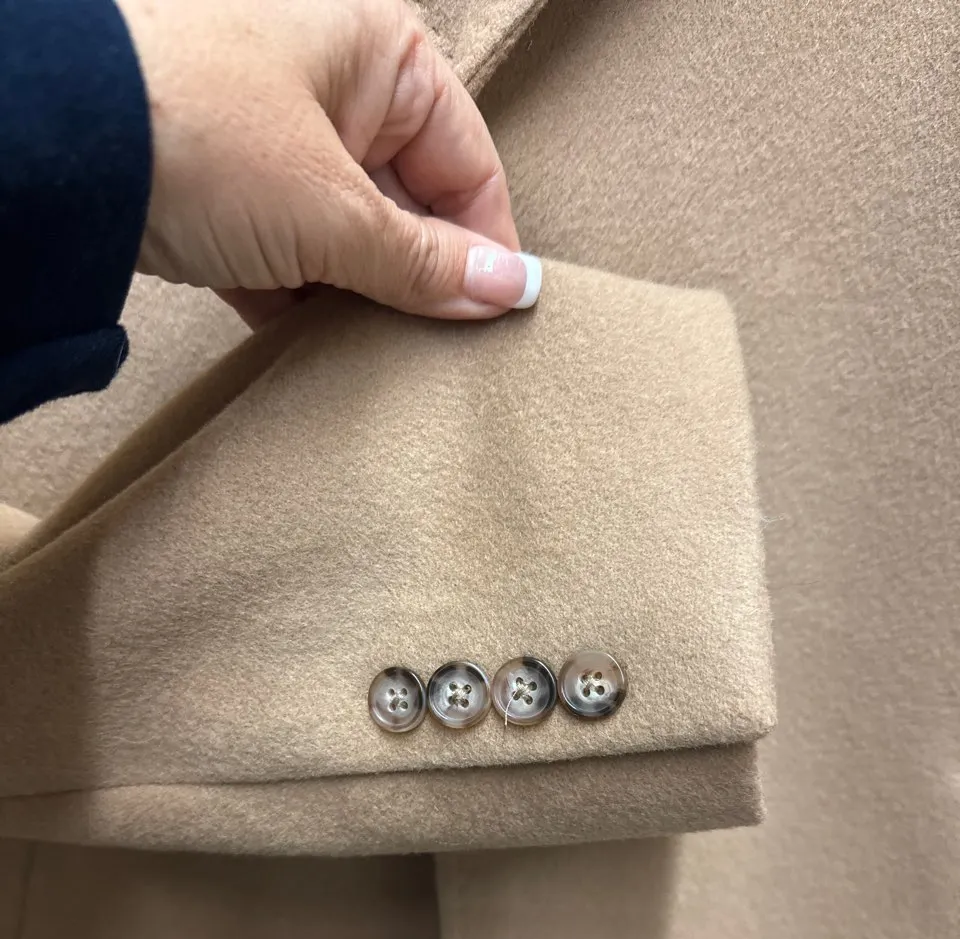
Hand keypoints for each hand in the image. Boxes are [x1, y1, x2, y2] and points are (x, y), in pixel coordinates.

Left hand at [115, 0, 539, 326]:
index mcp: (377, 52)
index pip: (466, 159)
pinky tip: (309, 348)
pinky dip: (296, 298)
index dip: (486, 242)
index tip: (498, 316)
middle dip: (416, 276)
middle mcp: (327, 81)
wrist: (49, 145)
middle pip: (405, 198)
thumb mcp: (332, 211)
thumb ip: (423, 262)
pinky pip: (283, 251)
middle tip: (434, 348)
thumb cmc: (198, 132)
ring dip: (355, 295)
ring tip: (372, 355)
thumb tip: (506, 291)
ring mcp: (267, 134)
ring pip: (343, 231)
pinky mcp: (218, 187)